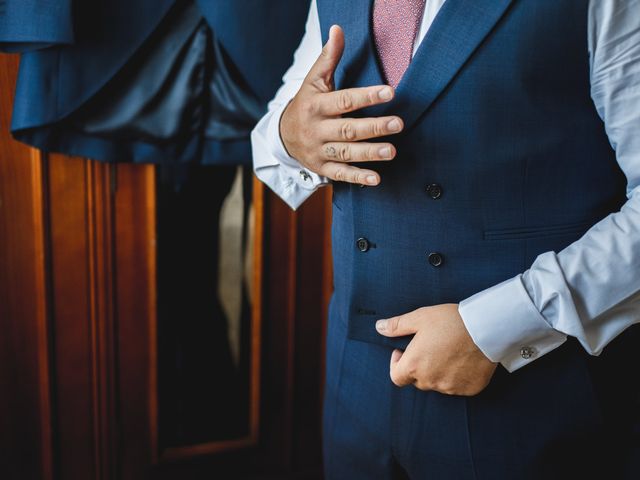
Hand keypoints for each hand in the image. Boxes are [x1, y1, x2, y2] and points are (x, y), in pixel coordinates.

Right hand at [280, 25, 403, 185]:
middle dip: (373, 127)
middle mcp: (316, 129)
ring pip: (345, 153)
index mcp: (316, 105)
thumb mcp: (313, 80)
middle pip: (347, 129)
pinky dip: (357, 178)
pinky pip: (340, 175)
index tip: (390, 93)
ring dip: (369, 154)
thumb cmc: (306, 103)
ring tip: (392, 151)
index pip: (344, 100)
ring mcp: (319, 151)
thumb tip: (337, 29)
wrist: (282, 135)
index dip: (367, 97)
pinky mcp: (322, 168)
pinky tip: (376, 179)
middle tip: (398, 124)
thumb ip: (328, 57)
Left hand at [375, 304, 496, 395]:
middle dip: (418, 366)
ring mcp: (451, 387)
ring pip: (438, 383)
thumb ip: (397, 325)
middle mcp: (431, 381)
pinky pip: (457, 386)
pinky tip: (462, 359)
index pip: (396, 377)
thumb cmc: (450, 321)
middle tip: (429, 347)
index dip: (396, 365)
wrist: (486, 328)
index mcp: (414, 366)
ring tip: (447, 350)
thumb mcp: (420, 318)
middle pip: (417, 380)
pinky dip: (457, 376)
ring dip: (437, 372)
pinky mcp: (469, 389)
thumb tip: (379, 327)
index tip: (403, 351)